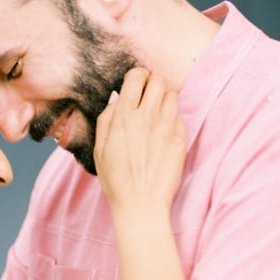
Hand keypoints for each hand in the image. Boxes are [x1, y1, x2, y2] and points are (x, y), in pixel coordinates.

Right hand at [93, 67, 185, 213]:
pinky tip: (162, 132)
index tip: (134, 84)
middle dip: (151, 83)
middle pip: (158, 81)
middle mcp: (146, 118)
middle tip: (146, 94)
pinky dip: (171, 119)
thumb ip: (106, 121)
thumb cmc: (116, 180)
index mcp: (123, 118)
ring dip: (163, 99)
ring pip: (171, 95)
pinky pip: (178, 117)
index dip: (136, 76)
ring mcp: (166, 127)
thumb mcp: (99, 149)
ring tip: (155, 112)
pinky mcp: (180, 139)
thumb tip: (114, 102)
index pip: (136, 77)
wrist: (141, 203)